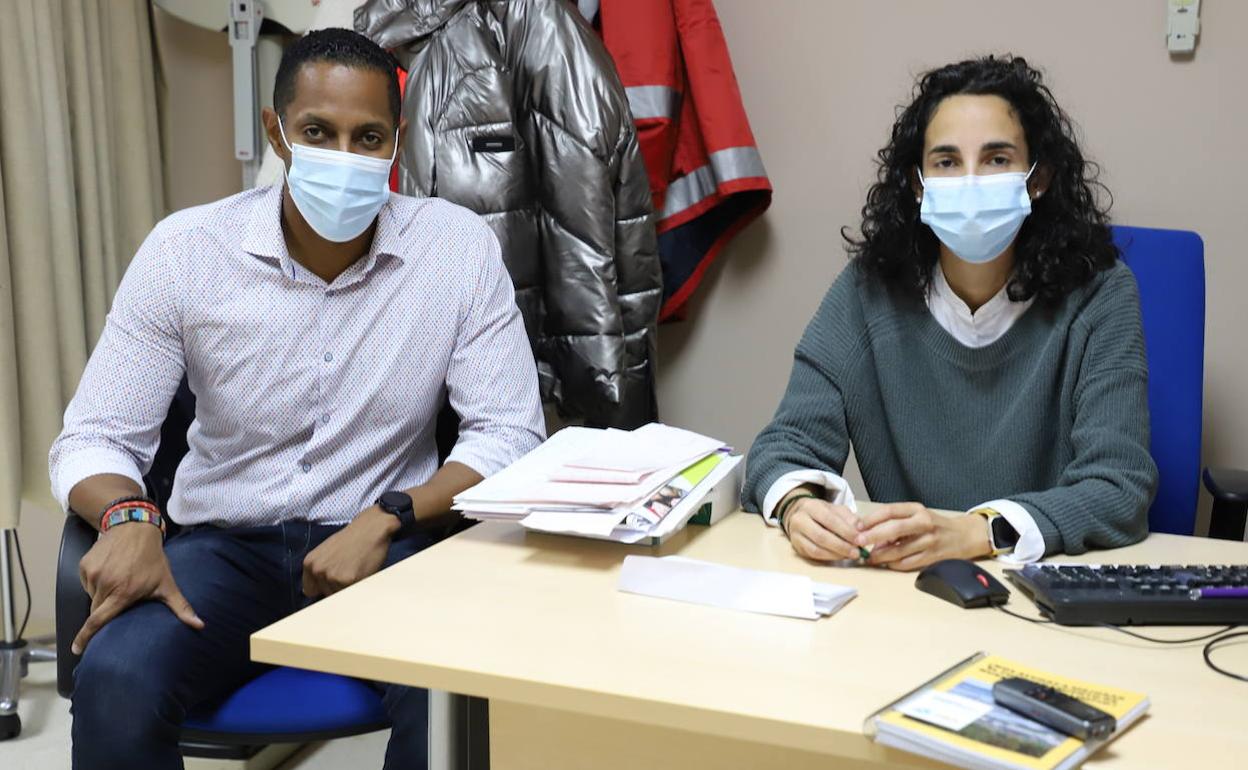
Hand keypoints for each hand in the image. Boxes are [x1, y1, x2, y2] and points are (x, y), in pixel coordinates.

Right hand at [74, 523, 202, 654]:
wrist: (135, 527)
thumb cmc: (153, 558)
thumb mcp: (167, 583)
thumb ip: (181, 607)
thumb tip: (200, 625)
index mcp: (123, 592)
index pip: (98, 620)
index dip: (85, 637)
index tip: (76, 650)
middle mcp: (104, 584)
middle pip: (96, 610)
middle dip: (105, 611)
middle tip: (122, 596)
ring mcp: (93, 573)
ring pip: (91, 596)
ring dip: (101, 595)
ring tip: (120, 580)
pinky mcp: (84, 565)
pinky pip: (86, 583)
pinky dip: (95, 582)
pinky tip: (110, 571)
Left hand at [302, 507, 397, 597]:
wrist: (371, 528)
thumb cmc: (352, 538)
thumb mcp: (326, 552)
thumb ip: (320, 568)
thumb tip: (317, 589)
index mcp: (310, 563)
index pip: (310, 590)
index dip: (323, 587)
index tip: (332, 582)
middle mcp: (318, 570)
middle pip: (326, 594)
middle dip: (337, 586)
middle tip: (348, 570)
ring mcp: (332, 576)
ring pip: (339, 594)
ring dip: (348, 587)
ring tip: (355, 569)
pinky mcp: (348, 580)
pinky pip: (352, 592)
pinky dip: (358, 585)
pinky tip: (362, 571)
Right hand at [783, 495, 863, 561]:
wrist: (801, 515)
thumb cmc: (821, 512)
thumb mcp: (835, 509)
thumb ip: (848, 517)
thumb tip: (859, 528)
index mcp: (810, 506)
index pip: (829, 520)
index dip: (846, 531)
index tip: (860, 539)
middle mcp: (799, 520)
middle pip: (821, 537)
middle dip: (842, 546)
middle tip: (857, 552)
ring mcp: (795, 535)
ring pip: (816, 549)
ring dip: (836, 554)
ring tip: (850, 555)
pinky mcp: (797, 547)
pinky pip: (814, 556)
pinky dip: (829, 558)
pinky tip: (840, 556)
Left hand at [855, 503, 990, 570]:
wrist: (964, 536)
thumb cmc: (934, 524)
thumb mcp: (917, 515)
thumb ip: (895, 522)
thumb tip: (871, 534)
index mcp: (917, 509)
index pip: (890, 511)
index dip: (871, 519)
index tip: (857, 526)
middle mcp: (923, 523)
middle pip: (894, 529)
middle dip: (873, 536)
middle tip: (859, 542)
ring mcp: (929, 541)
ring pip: (899, 550)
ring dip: (880, 555)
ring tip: (870, 557)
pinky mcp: (932, 557)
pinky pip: (907, 563)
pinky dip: (893, 564)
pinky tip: (886, 563)